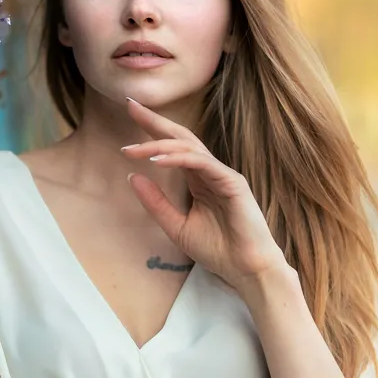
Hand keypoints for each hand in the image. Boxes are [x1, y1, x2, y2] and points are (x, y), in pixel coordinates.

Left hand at [121, 98, 288, 291]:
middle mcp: (211, 172)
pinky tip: (156, 161)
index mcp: (199, 180)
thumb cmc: (219, 251)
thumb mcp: (177, 226)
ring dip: (158, 145)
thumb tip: (132, 176)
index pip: (173, 147)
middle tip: (131, 106)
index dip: (152, 129)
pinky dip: (178, 159)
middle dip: (155, 122)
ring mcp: (223, 175)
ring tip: (133, 150)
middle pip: (181, 138)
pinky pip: (201, 163)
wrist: (247, 271)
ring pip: (189, 148)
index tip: (130, 112)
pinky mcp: (232, 183)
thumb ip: (156, 203)